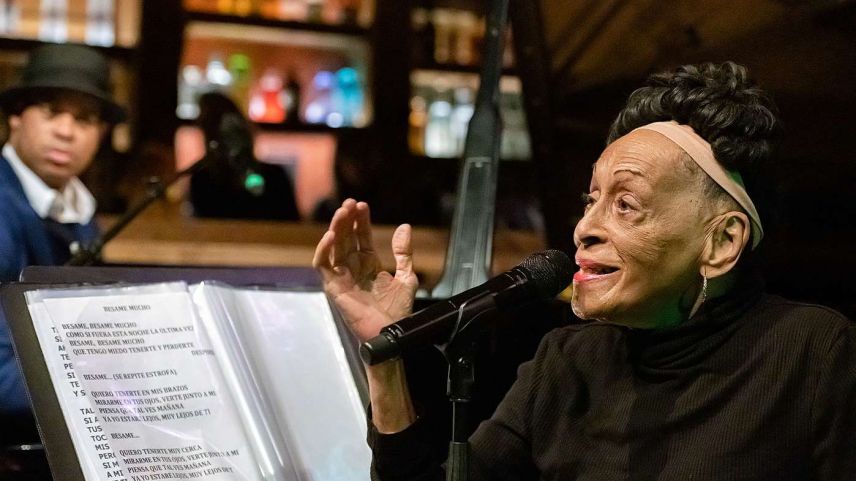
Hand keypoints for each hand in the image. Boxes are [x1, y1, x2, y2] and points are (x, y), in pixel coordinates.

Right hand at [313, 199, 418, 341]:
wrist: (391, 333)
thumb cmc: (398, 312)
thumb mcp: (407, 277)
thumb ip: (403, 253)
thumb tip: (404, 227)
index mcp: (369, 265)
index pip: (362, 237)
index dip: (362, 221)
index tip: (363, 205)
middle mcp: (353, 268)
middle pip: (346, 238)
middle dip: (347, 219)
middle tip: (351, 203)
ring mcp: (342, 277)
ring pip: (333, 247)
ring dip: (336, 228)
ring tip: (342, 212)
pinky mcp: (333, 287)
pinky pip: (323, 265)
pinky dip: (324, 250)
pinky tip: (331, 236)